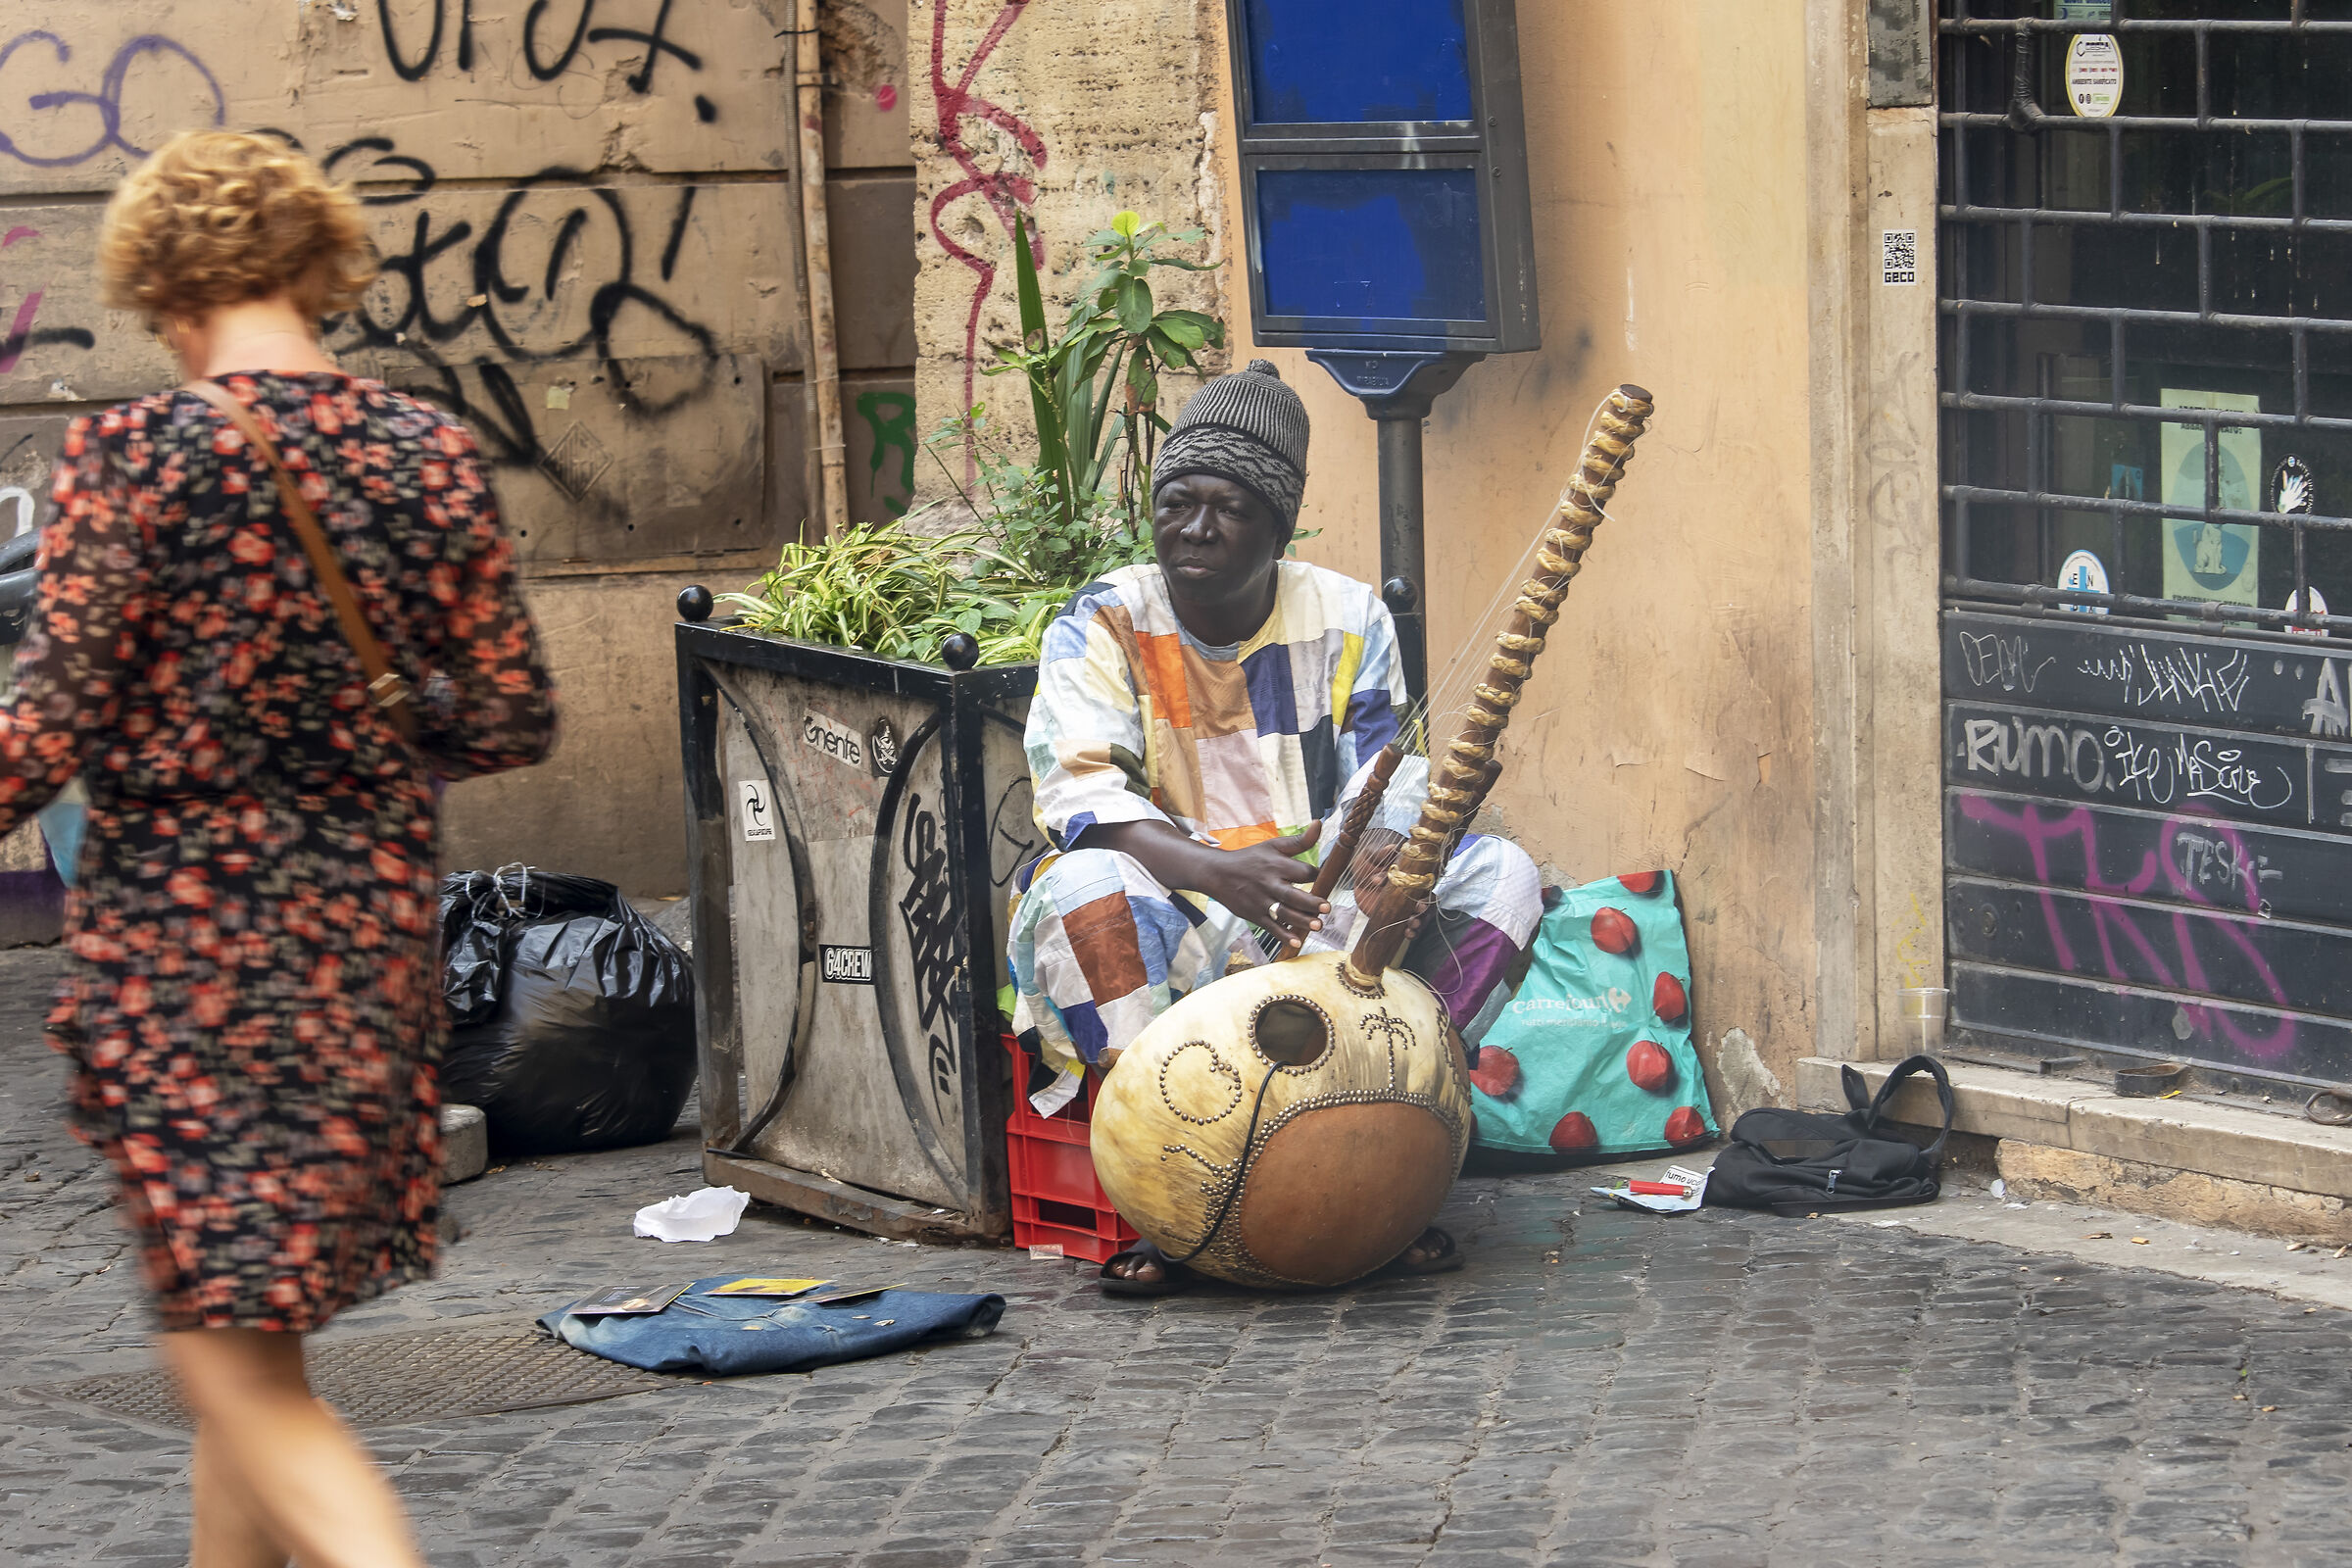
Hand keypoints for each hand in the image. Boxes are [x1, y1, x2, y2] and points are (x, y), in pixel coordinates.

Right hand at [1191, 821, 1327, 944]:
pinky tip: (1296, 941)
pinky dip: (1283, 935)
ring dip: (1301, 921)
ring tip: (1318, 925)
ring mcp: (1261, 901)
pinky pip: (1270, 927)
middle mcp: (1269, 883)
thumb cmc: (1250, 859)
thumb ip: (1300, 840)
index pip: (1302, 871)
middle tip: (1326, 908)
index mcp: (1276, 865)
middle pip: (1293, 895)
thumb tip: (1320, 823)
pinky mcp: (1254, 915)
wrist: (1217, 873)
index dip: (1316, 875)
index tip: (1327, 880)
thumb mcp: (1273, 846)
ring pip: (1283, 913)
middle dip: (1310, 903)